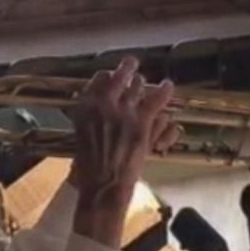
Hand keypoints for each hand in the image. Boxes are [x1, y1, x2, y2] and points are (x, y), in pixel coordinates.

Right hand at [68, 57, 176, 246]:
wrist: (103, 184)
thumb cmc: (88, 166)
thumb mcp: (81, 134)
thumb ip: (91, 115)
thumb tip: (98, 103)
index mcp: (84, 106)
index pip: (99, 78)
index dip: (109, 77)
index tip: (112, 78)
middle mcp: (103, 103)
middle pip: (119, 75)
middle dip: (127, 69)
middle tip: (131, 66)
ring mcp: (124, 110)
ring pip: (138, 84)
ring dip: (143, 84)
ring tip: (145, 83)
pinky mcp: (142, 120)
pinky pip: (157, 98)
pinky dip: (164, 90)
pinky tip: (168, 85)